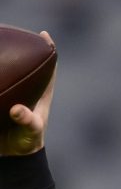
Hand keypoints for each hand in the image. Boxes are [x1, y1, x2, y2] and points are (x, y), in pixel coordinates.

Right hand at [0, 31, 55, 155]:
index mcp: (40, 95)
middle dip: (20, 48)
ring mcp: (12, 95)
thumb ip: (29, 122)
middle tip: (11, 33)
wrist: (12, 156)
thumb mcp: (32, 132)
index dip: (48, 52)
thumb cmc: (27, 142)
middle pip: (25, 64)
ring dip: (1, 60)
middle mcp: (26, 91)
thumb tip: (19, 110)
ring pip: (6, 72)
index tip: (44, 35)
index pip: (48, 70)